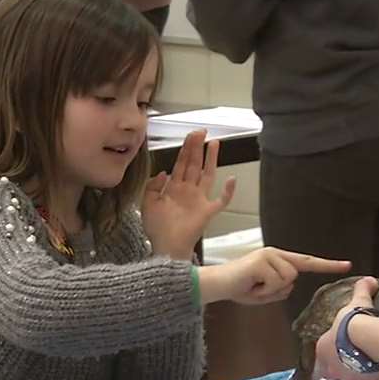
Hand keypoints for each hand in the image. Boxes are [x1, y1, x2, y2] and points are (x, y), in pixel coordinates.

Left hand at [141, 130, 236, 260]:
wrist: (165, 247)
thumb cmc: (156, 229)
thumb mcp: (147, 203)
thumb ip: (152, 186)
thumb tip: (163, 172)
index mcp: (174, 188)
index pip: (182, 163)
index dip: (186, 149)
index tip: (191, 135)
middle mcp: (188, 191)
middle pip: (195, 164)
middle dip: (197, 147)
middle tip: (201, 132)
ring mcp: (199, 200)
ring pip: (207, 175)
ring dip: (211, 160)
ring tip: (214, 144)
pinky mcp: (207, 212)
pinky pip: (221, 201)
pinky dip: (228, 192)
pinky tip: (231, 180)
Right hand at [198, 248, 350, 305]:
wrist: (217, 284)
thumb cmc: (240, 288)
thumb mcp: (266, 292)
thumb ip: (282, 288)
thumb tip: (290, 283)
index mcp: (279, 258)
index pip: (307, 262)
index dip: (328, 264)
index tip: (347, 265)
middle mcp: (276, 253)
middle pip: (295, 275)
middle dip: (279, 289)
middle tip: (258, 289)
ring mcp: (268, 255)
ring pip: (287, 279)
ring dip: (271, 290)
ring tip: (253, 286)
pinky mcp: (261, 260)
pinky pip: (275, 281)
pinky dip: (264, 290)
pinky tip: (251, 285)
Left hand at [313, 277, 378, 379]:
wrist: (368, 338)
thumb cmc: (354, 320)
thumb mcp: (356, 302)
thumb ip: (361, 290)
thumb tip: (368, 280)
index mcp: (323, 349)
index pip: (324, 352)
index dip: (334, 349)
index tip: (345, 344)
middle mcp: (331, 368)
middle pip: (337, 370)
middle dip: (346, 365)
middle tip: (360, 357)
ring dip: (362, 375)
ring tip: (376, 365)